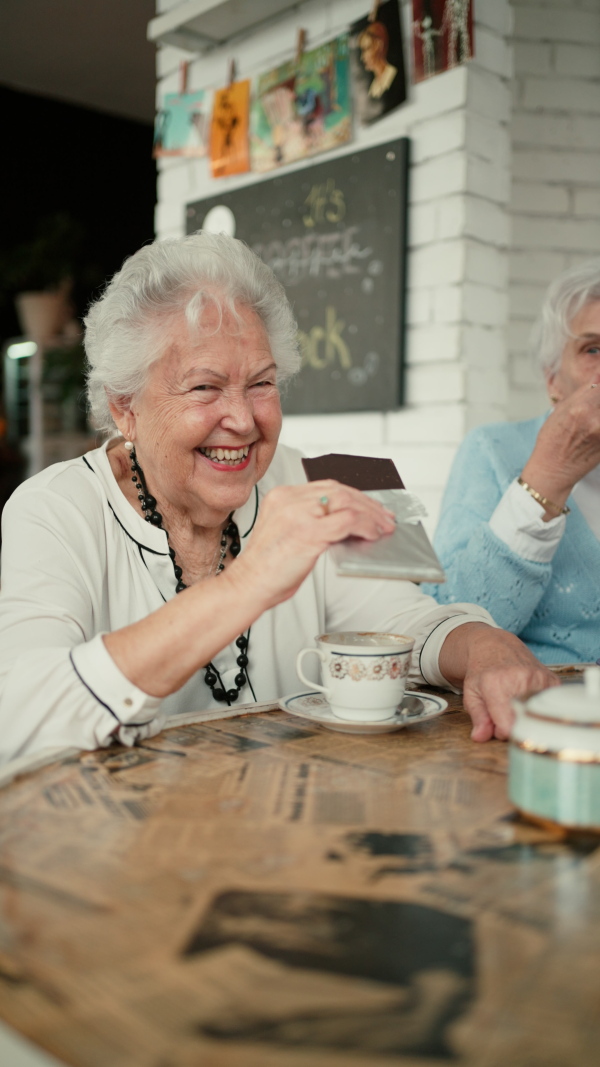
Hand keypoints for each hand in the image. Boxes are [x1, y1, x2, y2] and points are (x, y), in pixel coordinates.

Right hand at [229, 479, 395, 609]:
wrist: (247, 585)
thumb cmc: (266, 568)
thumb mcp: (286, 532)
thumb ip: (311, 520)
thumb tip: (345, 523)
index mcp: (281, 496)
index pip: (326, 487)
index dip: (353, 496)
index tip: (369, 506)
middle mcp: (289, 499)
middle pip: (339, 490)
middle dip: (367, 503)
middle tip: (384, 517)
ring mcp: (299, 514)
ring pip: (347, 502)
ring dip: (370, 514)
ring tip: (383, 526)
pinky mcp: (309, 532)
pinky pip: (347, 521)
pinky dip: (365, 526)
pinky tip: (372, 534)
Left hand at [439, 623, 558, 741]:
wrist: (497, 646)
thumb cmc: (483, 671)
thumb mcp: (472, 694)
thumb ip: (478, 718)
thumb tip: (481, 737)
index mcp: (497, 684)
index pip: (508, 727)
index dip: (502, 733)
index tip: (497, 726)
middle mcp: (522, 679)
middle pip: (524, 722)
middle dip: (514, 725)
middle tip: (505, 713)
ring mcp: (540, 679)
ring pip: (538, 716)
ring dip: (527, 716)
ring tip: (515, 703)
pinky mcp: (553, 681)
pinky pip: (549, 707)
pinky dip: (539, 709)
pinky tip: (528, 699)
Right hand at [521, 379, 599, 512]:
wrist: (552, 472)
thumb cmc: (551, 442)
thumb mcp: (559, 411)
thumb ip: (583, 392)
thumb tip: (598, 375)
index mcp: (580, 408)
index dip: (599, 386)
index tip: (596, 390)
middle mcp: (595, 420)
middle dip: (599, 402)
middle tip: (594, 407)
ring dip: (599, 414)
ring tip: (592, 421)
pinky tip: (594, 431)